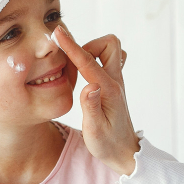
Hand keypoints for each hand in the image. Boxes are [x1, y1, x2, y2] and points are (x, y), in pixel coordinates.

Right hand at [52, 26, 139, 175]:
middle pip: (110, 44)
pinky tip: (85, 73)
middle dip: (89, 43)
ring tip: (77, 67)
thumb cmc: (108, 144)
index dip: (71, 46)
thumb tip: (89, 86)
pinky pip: (108, 60)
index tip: (58, 32)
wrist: (125, 152)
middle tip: (72, 60)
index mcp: (108, 90)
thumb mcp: (95, 131)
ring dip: (93, 50)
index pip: (88, 62)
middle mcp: (115, 82)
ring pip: (110, 50)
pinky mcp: (113, 85)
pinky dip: (96, 59)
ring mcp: (116, 82)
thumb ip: (91, 107)